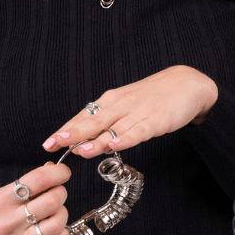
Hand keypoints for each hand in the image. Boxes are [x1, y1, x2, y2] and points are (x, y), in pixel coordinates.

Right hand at [0, 162, 71, 234]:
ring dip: (62, 213)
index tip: (63, 172)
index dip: (57, 172)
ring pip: (55, 225)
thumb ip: (24, 183)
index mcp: (2, 200)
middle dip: (61, 192)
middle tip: (58, 192)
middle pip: (51, 201)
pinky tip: (56, 229)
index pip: (38, 180)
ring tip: (56, 211)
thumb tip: (51, 168)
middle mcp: (10, 221)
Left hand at [41, 65, 218, 158]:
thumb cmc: (152, 97)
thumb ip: (106, 122)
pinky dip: (127, 138)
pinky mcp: (157, 119)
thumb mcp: (125, 105)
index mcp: (111, 101)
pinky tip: (116, 145)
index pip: (84, 116)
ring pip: (113, 127)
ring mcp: (139, 111)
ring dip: (96, 139)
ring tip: (79, 150)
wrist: (186, 83)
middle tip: (54, 144)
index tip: (48, 143)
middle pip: (93, 120)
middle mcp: (121, 104)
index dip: (66, 130)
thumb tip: (82, 140)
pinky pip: (140, 130)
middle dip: (72, 133)